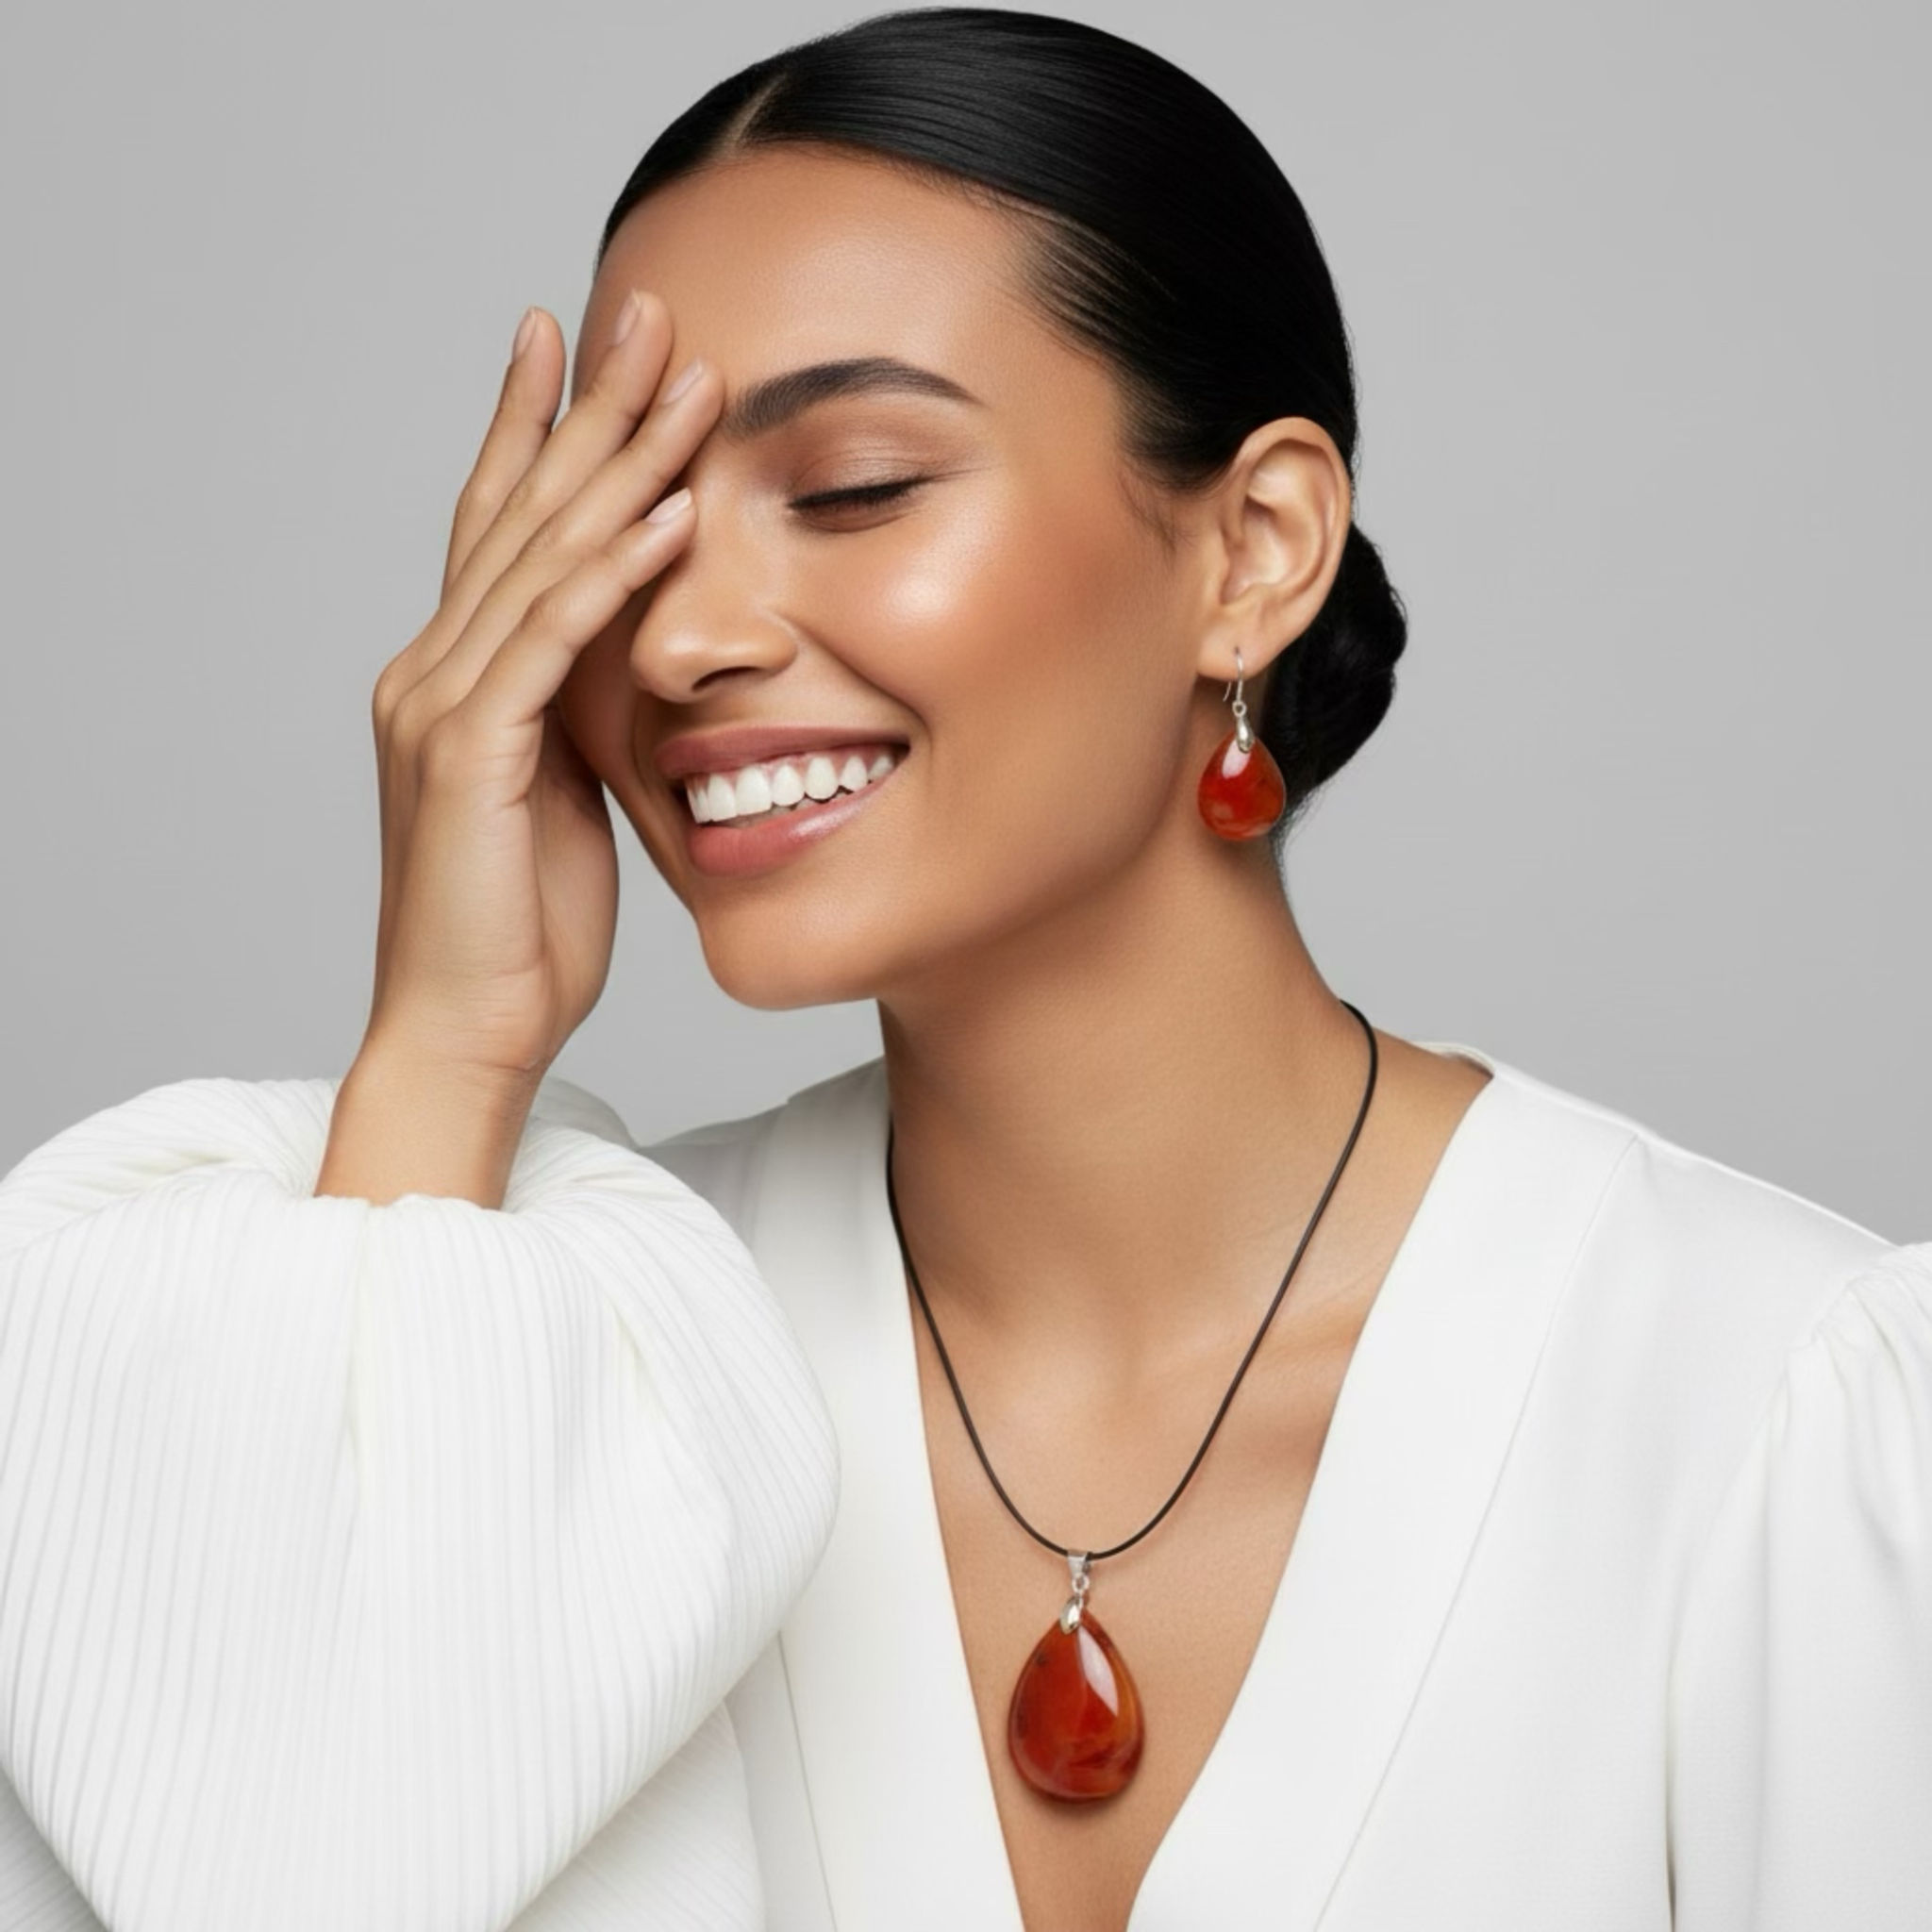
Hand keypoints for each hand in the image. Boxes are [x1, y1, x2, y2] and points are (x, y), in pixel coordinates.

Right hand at [360, 289, 720, 1089]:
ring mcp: (442, 706)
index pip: (497, 525)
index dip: (535, 428)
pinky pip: (552, 644)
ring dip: (617, 465)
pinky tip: (669, 515)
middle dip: (589, 410)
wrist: (467, 1030)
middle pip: (519, 512)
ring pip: (538, 557)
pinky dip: (612, 576)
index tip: (575, 342)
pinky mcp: (468, 755)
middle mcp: (431, 669)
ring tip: (684, 381)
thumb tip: (623, 666)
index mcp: (454, 677)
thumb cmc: (520, 928)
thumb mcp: (563, 796)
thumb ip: (573, 716)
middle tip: (648, 314)